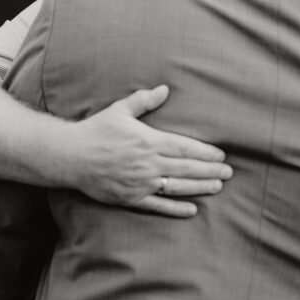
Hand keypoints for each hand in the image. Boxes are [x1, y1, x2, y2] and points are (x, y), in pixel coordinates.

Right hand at [63, 85, 232, 217]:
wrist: (70, 156)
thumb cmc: (96, 130)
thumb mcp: (119, 110)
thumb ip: (144, 101)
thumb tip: (165, 89)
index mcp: (148, 141)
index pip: (185, 148)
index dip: (206, 153)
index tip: (221, 155)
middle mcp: (147, 163)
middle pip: (186, 168)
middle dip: (210, 170)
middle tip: (229, 172)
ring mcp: (140, 183)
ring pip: (177, 187)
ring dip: (200, 187)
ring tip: (217, 186)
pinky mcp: (131, 198)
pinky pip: (158, 206)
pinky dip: (176, 208)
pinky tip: (192, 209)